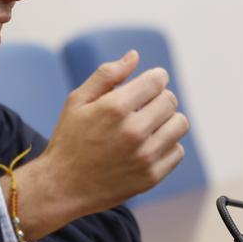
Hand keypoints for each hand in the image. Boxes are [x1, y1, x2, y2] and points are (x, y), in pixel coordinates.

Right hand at [10, 50, 189, 239]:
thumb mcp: (78, 101)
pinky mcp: (151, 177)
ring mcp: (144, 156)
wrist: (62, 186)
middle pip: (170, 100)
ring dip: (167, 121)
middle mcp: (133, 131)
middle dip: (159, 98)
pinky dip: (166, 146)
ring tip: (149, 126)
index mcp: (115, 108)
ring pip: (180, 124)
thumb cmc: (69, 139)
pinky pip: (177, 151)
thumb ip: (107, 74)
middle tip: (143, 107)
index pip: (158, 80)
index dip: (155, 77)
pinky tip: (147, 147)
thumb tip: (135, 56)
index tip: (149, 83)